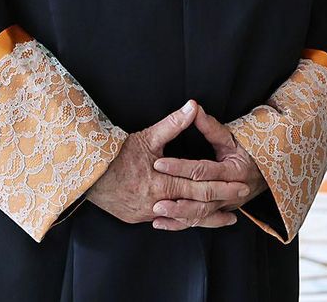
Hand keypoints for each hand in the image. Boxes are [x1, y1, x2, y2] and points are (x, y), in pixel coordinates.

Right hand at [90, 100, 241, 224]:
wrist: (86, 173)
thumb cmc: (117, 154)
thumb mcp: (148, 137)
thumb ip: (174, 124)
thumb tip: (193, 106)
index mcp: (163, 183)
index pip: (200, 187)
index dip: (222, 187)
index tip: (240, 186)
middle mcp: (156, 203)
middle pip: (196, 205)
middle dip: (220, 203)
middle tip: (240, 199)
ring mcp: (144, 214)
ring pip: (181, 218)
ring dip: (204, 218)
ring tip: (225, 218)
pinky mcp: (134, 218)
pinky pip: (163, 220)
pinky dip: (180, 219)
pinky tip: (191, 219)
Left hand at [149, 104, 267, 230]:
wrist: (265, 173)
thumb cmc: (246, 152)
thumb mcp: (230, 138)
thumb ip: (210, 126)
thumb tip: (193, 108)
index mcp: (234, 171)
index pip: (202, 170)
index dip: (180, 167)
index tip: (159, 163)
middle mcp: (231, 192)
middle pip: (201, 197)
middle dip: (177, 197)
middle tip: (154, 197)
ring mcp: (226, 206)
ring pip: (200, 214)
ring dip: (178, 215)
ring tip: (156, 211)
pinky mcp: (220, 213)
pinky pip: (198, 222)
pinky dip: (179, 224)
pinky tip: (160, 223)